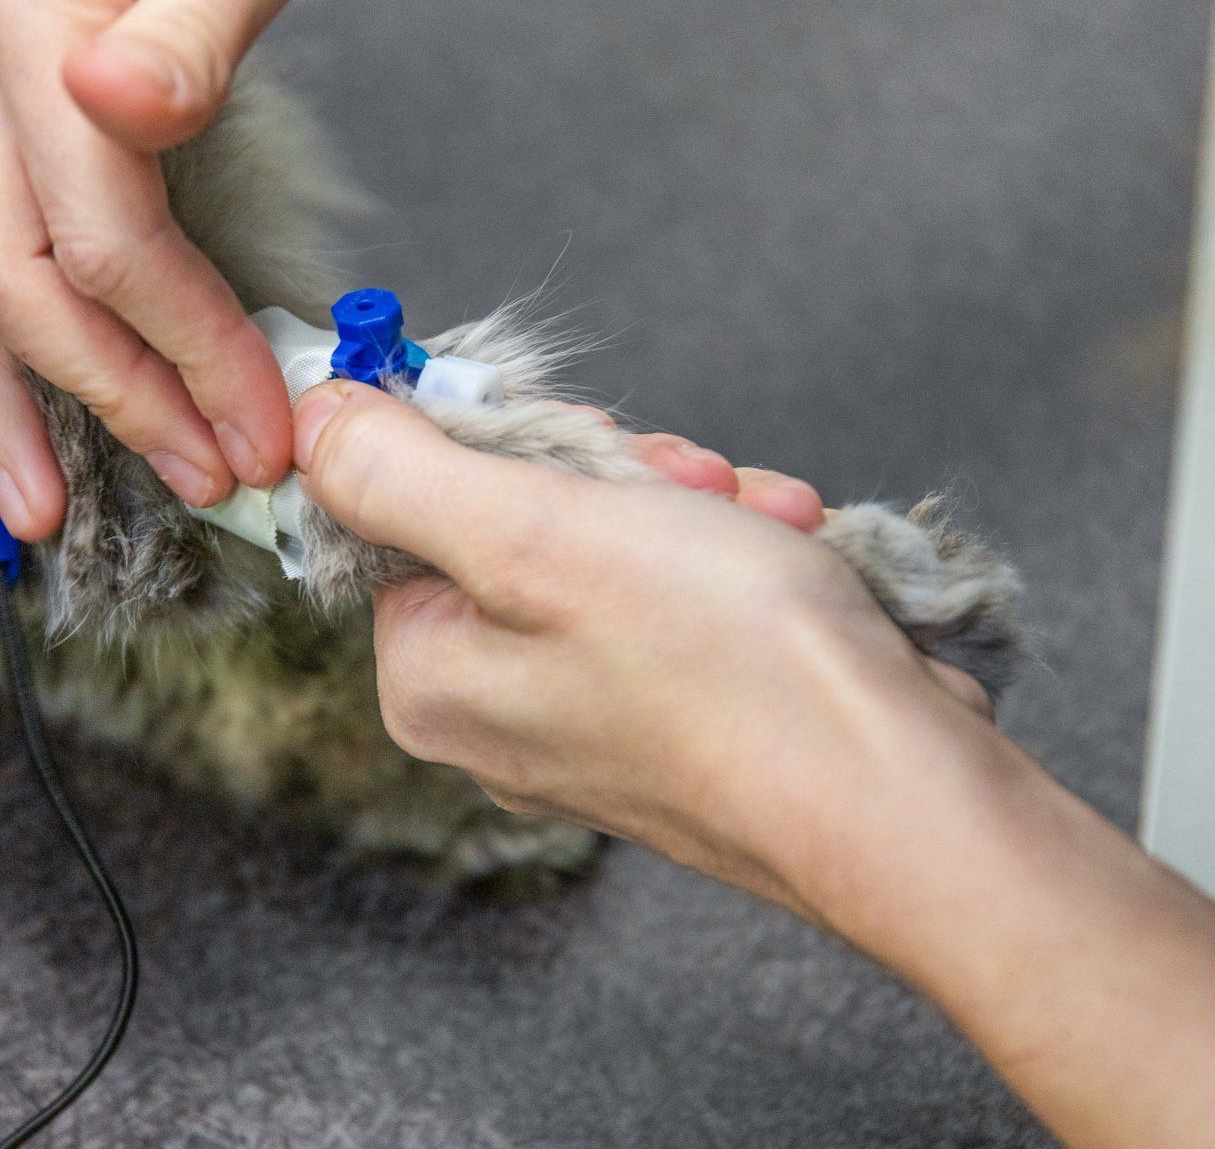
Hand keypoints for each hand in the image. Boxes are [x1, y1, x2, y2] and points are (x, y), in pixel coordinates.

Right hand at [0, 0, 406, 538]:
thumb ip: (195, 22)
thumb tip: (121, 107)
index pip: (95, 229)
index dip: (181, 347)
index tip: (258, 428)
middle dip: (101, 397)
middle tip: (197, 481)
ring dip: (13, 392)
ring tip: (51, 501)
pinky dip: (8, 318)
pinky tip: (36, 383)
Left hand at [292, 381, 988, 920]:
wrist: (900, 793)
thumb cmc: (729, 666)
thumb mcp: (539, 531)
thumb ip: (405, 473)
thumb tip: (314, 422)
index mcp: (433, 676)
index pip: (406, 506)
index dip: (493, 439)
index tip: (576, 426)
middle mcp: (499, 713)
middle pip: (518, 521)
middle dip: (618, 475)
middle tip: (689, 480)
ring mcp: (593, 725)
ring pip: (616, 547)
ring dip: (694, 507)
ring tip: (763, 521)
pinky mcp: (680, 723)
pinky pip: (684, 600)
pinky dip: (740, 557)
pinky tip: (794, 557)